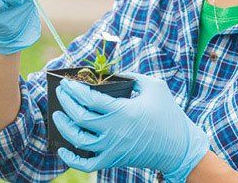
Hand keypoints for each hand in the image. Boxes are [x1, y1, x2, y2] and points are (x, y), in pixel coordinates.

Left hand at [52, 72, 210, 181]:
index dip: (75, 89)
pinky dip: (70, 158)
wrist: (178, 146)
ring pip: (77, 140)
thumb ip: (132, 77)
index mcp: (123, 111)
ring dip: (63, 126)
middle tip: (61, 92)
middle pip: (79, 117)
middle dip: (65, 102)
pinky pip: (85, 164)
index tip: (66, 82)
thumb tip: (112, 73)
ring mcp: (112, 148)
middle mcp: (114, 131)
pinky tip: (62, 147)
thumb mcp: (155, 87)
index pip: (90, 99)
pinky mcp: (113, 160)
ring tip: (58, 114)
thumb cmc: (168, 113)